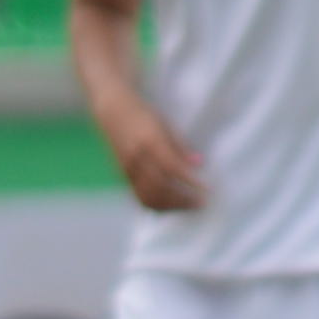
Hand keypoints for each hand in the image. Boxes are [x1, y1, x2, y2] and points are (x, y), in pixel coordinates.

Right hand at [94, 96, 206, 211]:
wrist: (112, 111)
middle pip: (159, 188)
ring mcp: (127, 170)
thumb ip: (180, 145)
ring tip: (188, 206)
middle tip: (201, 203)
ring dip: (170, 206)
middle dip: (182, 200)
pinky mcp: (123, 177)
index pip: (171, 167)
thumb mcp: (165, 124)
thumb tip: (199, 164)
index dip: (189, 181)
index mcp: (148, 142)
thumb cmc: (142, 114)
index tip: (207, 190)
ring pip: (148, 197)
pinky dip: (158, 205)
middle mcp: (136, 159)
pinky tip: (172, 205)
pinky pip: (140, 197)